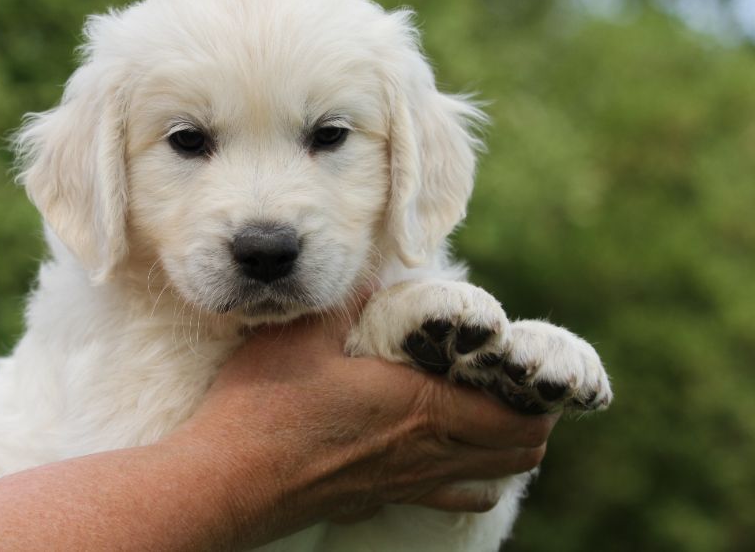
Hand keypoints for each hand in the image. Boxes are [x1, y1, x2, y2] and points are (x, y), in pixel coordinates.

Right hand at [174, 309, 557, 541]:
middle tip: (516, 383)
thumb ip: (352, 296)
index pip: (516, 416)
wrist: (228, 480)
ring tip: (489, 415)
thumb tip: (379, 268)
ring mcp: (405, 484)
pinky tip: (444, 456)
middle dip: (531, 419)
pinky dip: (465, 480)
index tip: (530, 366)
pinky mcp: (378, 501)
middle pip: (518, 451)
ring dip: (503, 450)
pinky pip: (446, 499)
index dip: (540, 396)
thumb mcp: (307, 332)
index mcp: (421, 407)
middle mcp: (426, 452)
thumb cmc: (266, 404)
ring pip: (490, 480)